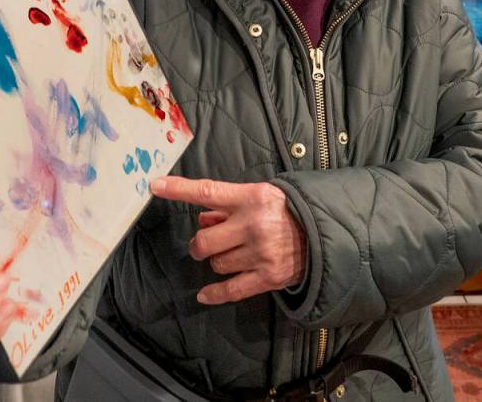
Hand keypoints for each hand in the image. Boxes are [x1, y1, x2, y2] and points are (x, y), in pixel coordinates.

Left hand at [149, 177, 306, 304]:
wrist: (325, 233)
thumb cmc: (287, 210)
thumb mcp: (260, 195)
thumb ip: (229, 205)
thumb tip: (202, 217)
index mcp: (251, 198)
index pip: (207, 192)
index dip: (179, 190)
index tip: (155, 186)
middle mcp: (253, 225)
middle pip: (204, 240)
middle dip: (200, 244)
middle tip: (208, 242)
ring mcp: (260, 253)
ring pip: (217, 264)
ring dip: (217, 261)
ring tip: (233, 254)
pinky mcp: (268, 277)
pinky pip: (231, 290)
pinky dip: (215, 294)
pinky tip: (204, 295)